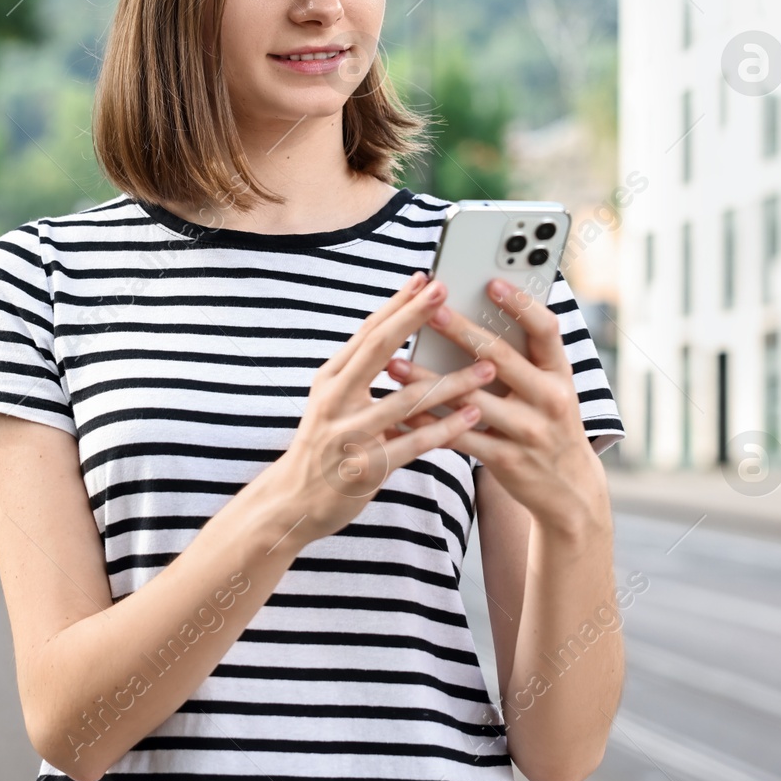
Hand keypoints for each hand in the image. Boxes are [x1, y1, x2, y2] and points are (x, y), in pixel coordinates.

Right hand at [253, 272, 496, 546]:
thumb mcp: (334, 401)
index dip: (397, 304)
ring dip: (451, 381)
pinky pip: (413, 442)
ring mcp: (350, 434)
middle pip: (379, 349)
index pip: (368, 332)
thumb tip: (395, 328)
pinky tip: (473, 414)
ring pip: (406, 399)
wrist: (293, 501)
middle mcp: (336, 400)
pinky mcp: (367, 467)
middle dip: (414, 317)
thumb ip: (362, 371)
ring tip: (488, 366)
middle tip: (445, 293)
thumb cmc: (324, 445)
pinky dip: (446, 428)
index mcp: (332, 379)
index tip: (425, 279)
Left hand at [385, 278, 607, 537]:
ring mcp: (529, 431)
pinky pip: (460, 438)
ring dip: (429, 381)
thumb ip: (525, 357)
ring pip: (471, 400)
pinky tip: (401, 412)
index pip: (546, 329)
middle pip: (501, 358)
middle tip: (429, 311)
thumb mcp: (552, 388)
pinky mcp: (507, 460)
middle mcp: (550, 398)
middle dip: (462, 332)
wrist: (569, 489)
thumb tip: (480, 313)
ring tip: (395, 364)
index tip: (491, 282)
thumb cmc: (550, 424)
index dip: (521, 304)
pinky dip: (428, 424)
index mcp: (560, 372)